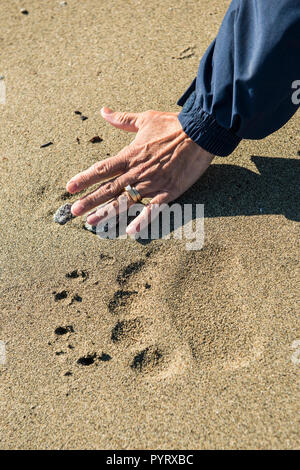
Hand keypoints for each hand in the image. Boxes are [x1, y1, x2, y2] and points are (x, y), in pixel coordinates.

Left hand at [66, 107, 213, 234]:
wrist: (200, 132)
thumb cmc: (173, 125)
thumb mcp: (145, 119)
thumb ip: (122, 119)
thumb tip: (103, 111)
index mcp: (130, 156)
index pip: (101, 169)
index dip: (84, 179)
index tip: (70, 188)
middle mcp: (136, 172)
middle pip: (108, 189)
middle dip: (89, 200)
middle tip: (73, 211)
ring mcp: (152, 184)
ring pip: (125, 201)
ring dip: (107, 213)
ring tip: (92, 223)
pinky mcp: (168, 192)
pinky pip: (152, 210)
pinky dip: (142, 221)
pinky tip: (130, 232)